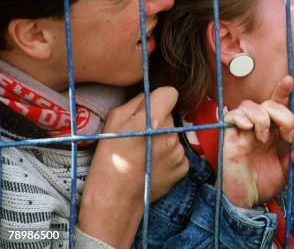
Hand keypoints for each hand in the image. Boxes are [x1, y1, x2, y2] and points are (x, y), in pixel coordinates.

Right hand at [79, 87, 187, 247]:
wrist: (115, 200)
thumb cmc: (109, 159)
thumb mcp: (113, 121)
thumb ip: (137, 102)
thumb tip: (152, 95)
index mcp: (154, 120)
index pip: (170, 93)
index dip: (159, 99)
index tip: (150, 110)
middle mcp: (171, 134)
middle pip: (170, 116)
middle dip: (158, 122)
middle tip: (140, 138)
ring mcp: (179, 152)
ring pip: (173, 135)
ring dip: (163, 141)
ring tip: (143, 155)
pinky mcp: (183, 167)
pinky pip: (178, 153)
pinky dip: (167, 158)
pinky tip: (151, 166)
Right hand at [221, 76, 293, 208]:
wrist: (245, 200)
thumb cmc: (262, 184)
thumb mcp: (285, 173)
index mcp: (272, 131)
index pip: (277, 106)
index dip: (282, 91)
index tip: (289, 80)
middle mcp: (258, 127)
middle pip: (268, 103)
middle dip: (282, 114)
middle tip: (286, 134)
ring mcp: (243, 131)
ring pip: (250, 105)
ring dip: (262, 117)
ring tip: (264, 137)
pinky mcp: (229, 137)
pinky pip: (231, 115)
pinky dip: (241, 117)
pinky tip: (248, 129)